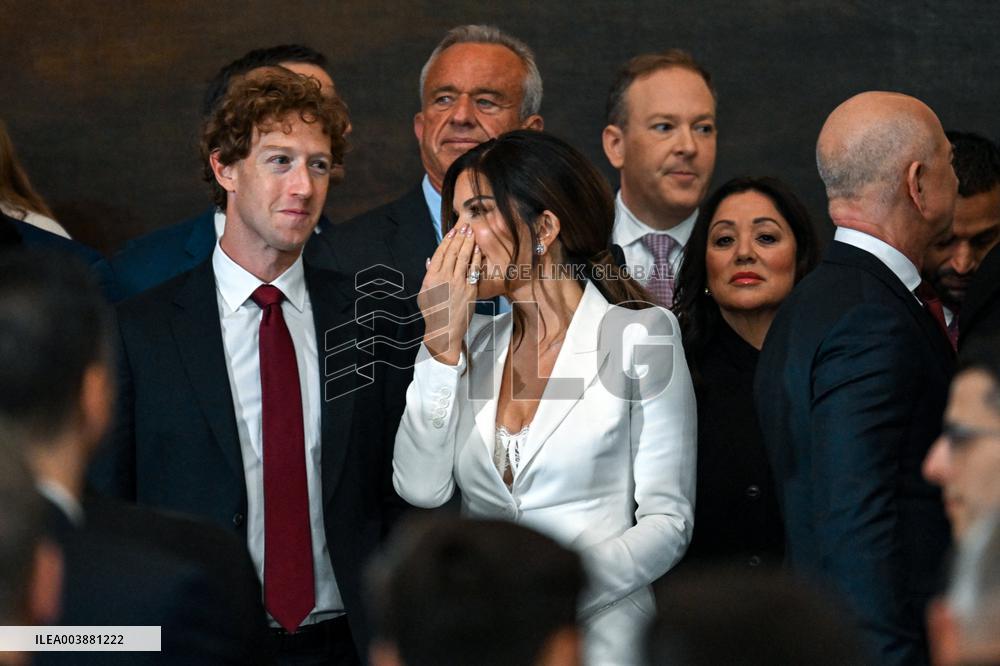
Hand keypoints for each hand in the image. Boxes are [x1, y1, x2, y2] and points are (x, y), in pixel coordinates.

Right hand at [418, 223, 480, 364]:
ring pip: (463, 258)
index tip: (452, 231)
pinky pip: (473, 270)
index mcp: (431, 277)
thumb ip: (428, 275)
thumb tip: (431, 260)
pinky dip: (475, 258)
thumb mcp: (424, 293)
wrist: (444, 330)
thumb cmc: (433, 313)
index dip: (447, 240)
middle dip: (460, 237)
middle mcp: (444, 278)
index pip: (440, 253)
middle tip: (465, 226)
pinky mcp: (469, 290)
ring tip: (471, 232)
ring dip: (468, 243)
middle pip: (453, 252)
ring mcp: (458, 283)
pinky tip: (477, 249)